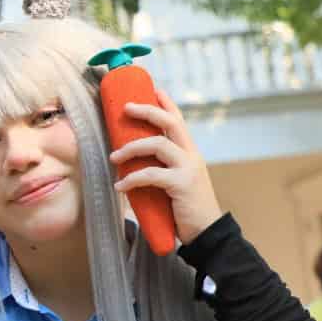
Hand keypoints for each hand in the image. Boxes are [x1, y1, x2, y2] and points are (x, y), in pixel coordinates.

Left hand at [109, 87, 222, 243]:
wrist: (207, 232)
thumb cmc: (184, 208)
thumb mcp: (174, 182)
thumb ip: (160, 169)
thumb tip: (128, 164)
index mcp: (189, 152)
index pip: (178, 120)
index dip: (165, 103)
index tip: (152, 88)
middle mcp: (191, 155)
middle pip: (170, 122)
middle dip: (147, 111)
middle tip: (125, 108)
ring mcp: (188, 168)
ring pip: (158, 144)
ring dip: (131, 148)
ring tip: (114, 156)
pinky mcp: (182, 184)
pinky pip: (152, 175)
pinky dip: (132, 179)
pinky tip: (120, 185)